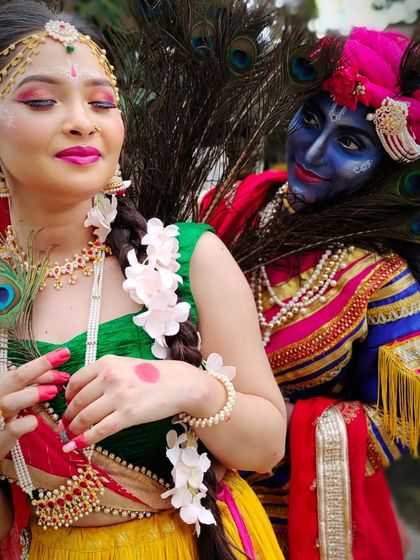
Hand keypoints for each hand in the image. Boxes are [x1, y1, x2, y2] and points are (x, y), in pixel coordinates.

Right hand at [0, 348, 70, 458]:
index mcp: (1, 388)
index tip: (64, 355)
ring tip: (53, 391)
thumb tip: (60, 376)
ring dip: (32, 394)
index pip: (20, 370)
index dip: (43, 363)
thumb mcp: (17, 401)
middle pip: (15, 377)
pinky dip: (26, 423)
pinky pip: (13, 428)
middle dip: (40, 365)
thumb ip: (34, 388)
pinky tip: (36, 421)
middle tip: (65, 354)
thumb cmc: (4, 421)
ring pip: (9, 401)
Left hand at [60, 355, 203, 451]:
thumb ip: (105, 374)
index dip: (68, 396)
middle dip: (68, 415)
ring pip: (85, 417)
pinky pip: (99, 430)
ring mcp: (118, 397)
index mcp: (107, 362)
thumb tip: (82, 392)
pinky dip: (84, 440)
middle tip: (65, 424)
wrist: (180, 384)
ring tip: (71, 434)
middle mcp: (109, 377)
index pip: (76, 381)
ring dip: (74, 428)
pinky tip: (76, 445)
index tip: (68, 405)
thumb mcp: (126, 365)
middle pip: (78, 401)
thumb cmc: (154, 375)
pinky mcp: (127, 415)